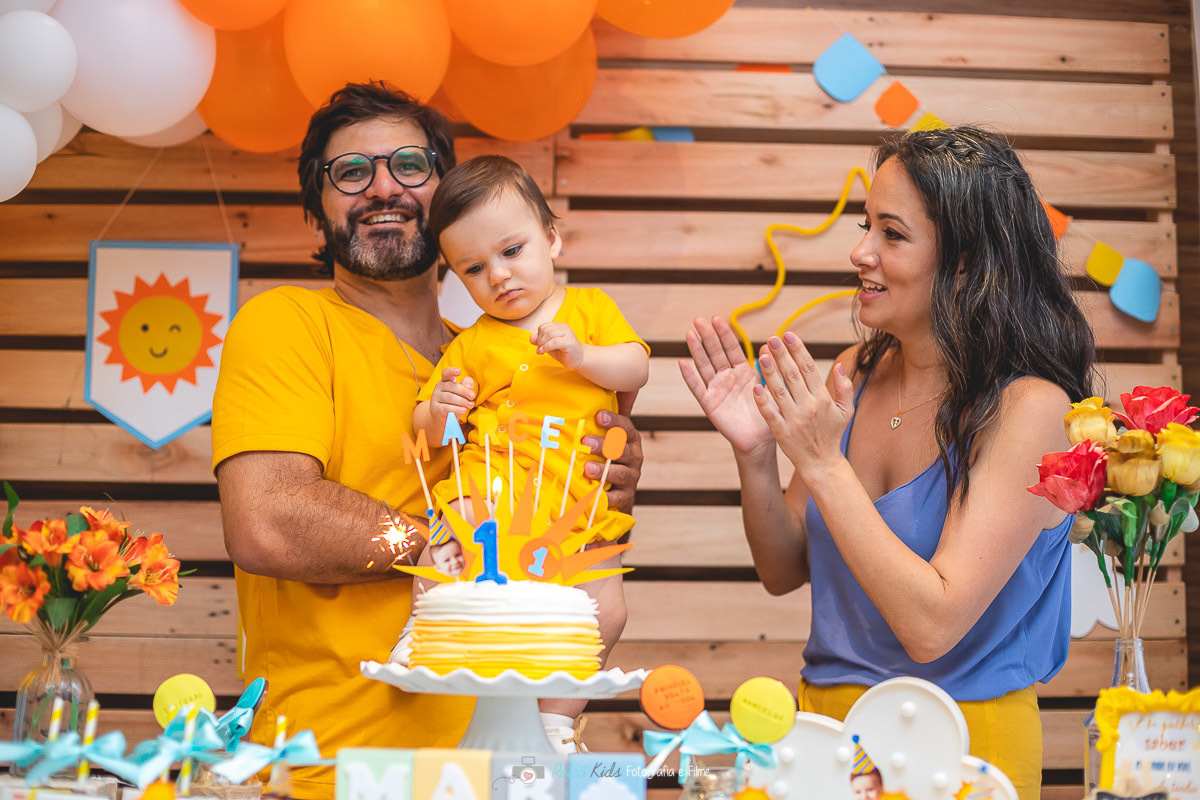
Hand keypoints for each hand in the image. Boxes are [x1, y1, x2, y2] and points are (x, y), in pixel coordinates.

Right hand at [430, 366, 474, 426]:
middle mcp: (439, 387)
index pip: (446, 373)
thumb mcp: (462, 394)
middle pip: (451, 386)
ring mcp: (435, 397)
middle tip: (472, 396)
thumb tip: (469, 385)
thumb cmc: (455, 403)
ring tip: (470, 405)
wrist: (443, 418)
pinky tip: (463, 410)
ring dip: (462, 401)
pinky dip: (456, 409)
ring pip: (450, 397)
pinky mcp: (435, 408)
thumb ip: (466, 387)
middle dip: (464, 391)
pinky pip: (446, 408)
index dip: (452, 371)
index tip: (459, 371)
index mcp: (446, 381)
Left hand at [532, 322, 583, 368]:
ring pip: (548, 334)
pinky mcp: (569, 341)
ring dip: (542, 344)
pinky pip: (554, 342)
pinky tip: (543, 352)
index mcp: (558, 326)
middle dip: (539, 341)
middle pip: (544, 330)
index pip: (542, 327)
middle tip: (540, 350)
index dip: (538, 337)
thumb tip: (531, 338)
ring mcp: (567, 333)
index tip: (539, 346)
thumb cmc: (563, 352)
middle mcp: (563, 327)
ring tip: (542, 352)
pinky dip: (546, 347)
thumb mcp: (548, 345)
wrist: (578, 359)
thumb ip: (540, 340)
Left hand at [582, 409, 641, 514]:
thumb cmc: (600, 459)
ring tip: (587, 469)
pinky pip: (618, 497)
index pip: (624, 426)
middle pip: (621, 449)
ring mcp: (632, 477)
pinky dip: (606, 497)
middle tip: (585, 443)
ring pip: (620, 472)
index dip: (613, 421)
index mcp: (628, 439)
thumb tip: (567, 409)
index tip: (598, 416)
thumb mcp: (600, 442)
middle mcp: (634, 456)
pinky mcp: (627, 496)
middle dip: (603, 445)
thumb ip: (591, 426)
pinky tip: (592, 494)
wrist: (611, 493)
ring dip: (604, 470)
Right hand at [679, 316, 774, 456]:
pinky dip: (689, 376)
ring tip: (690, 333)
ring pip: (704, 366)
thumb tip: (770, 344)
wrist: (760, 440)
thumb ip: (770, 367)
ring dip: (697, 350)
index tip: (717, 319)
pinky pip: (697, 388)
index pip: (731, 349)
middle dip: (708, 336)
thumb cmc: (768, 414)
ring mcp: (717, 390)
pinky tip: (682, 363)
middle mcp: (727, 378)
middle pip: (715, 353)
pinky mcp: (709, 404)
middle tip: (699, 320)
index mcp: (743, 372)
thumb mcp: (772, 387)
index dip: (724, 334)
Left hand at [753, 333, 854, 481]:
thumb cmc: (832, 434)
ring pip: (779, 391)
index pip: (809, 368)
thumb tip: (839, 366)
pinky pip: (769, 413)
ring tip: (762, 354)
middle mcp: (808, 407)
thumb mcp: (846, 411)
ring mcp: (793, 419)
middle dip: (782, 355)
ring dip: (770, 372)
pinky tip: (755, 386)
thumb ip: (845, 387)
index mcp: (823, 399)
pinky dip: (762, 400)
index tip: (788, 334)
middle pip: (792, 375)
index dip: (798, 350)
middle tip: (772, 338)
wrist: (821, 463)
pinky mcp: (780, 431)